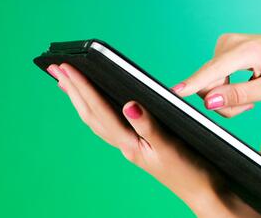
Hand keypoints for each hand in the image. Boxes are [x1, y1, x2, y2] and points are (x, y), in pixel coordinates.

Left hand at [47, 63, 232, 216]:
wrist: (204, 193)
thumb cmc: (191, 172)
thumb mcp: (171, 148)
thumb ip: (150, 126)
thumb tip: (129, 104)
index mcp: (130, 144)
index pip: (99, 111)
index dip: (82, 88)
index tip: (66, 68)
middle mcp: (126, 145)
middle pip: (91, 115)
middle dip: (72, 91)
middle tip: (55, 68)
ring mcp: (131, 147)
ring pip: (97, 121)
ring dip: (80, 100)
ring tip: (67, 82)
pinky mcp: (141, 146)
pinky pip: (110, 125)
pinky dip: (98, 110)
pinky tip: (99, 104)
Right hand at [172, 32, 260, 117]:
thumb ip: (240, 95)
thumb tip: (209, 102)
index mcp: (248, 50)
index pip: (215, 69)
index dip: (194, 83)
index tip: (175, 92)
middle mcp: (232, 41)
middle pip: (209, 83)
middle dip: (224, 103)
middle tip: (249, 106)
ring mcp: (226, 42)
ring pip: (209, 82)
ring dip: (226, 97)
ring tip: (252, 96)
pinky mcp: (223, 47)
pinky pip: (213, 76)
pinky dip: (226, 87)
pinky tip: (246, 84)